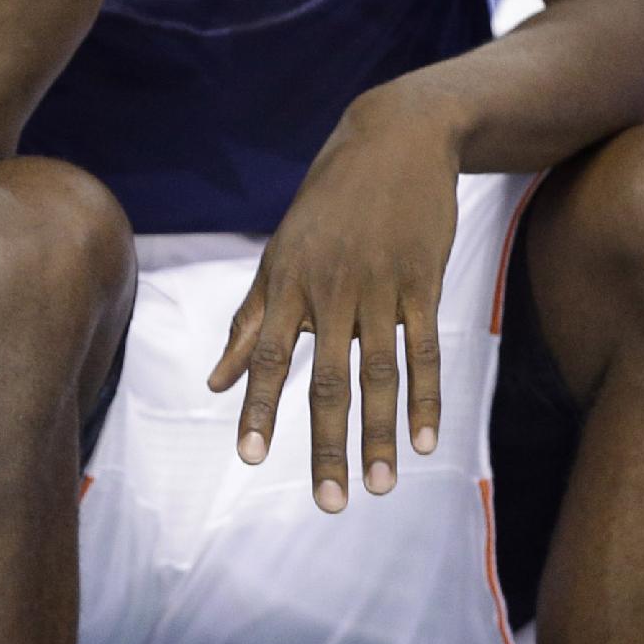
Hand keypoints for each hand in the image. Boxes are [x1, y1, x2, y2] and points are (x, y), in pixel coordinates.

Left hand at [207, 88, 461, 512]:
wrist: (394, 140)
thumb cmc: (327, 204)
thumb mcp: (279, 254)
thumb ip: (249, 321)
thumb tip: (215, 381)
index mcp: (286, 284)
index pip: (267, 357)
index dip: (259, 408)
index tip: (251, 457)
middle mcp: (329, 290)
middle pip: (327, 379)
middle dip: (327, 444)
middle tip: (329, 502)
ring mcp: (380, 288)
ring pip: (380, 375)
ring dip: (380, 435)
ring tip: (380, 487)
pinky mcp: (424, 282)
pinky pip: (426, 351)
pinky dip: (427, 398)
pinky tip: (425, 443)